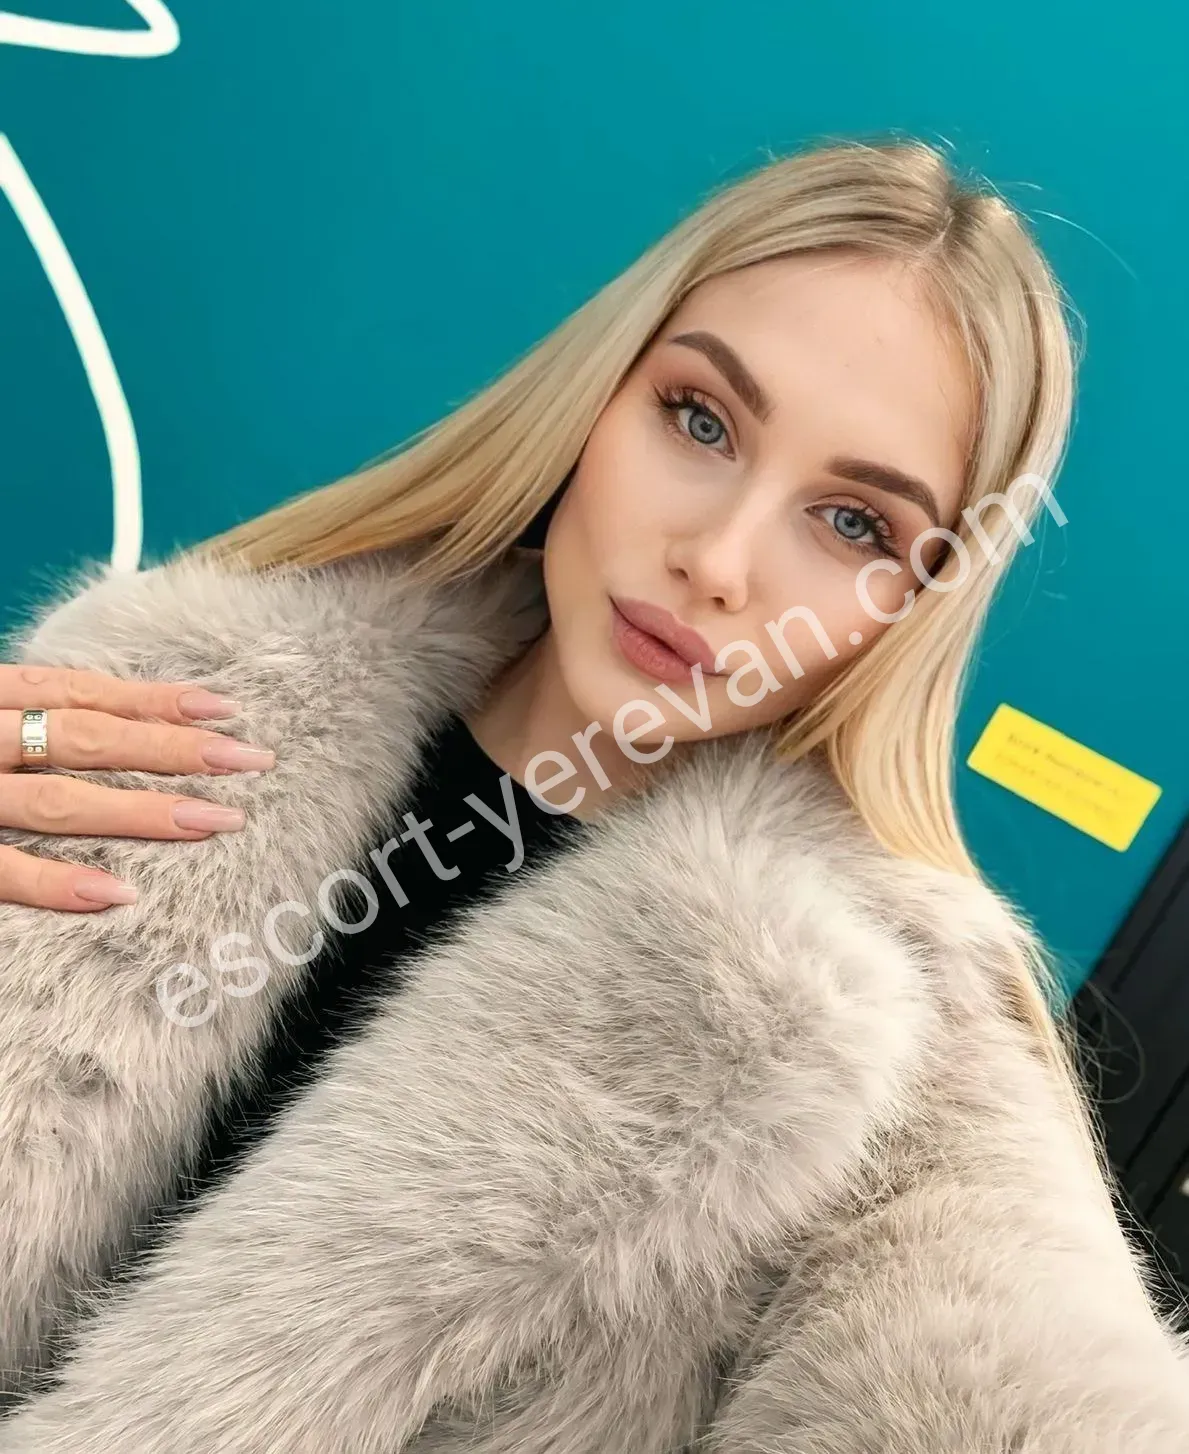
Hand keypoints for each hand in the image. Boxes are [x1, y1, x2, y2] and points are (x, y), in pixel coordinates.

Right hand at [0, 665, 275, 912]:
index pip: (82, 693)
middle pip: (88, 740)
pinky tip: (119, 892)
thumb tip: (116, 728)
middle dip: (174, 749)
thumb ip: (28, 722)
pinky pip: (3, 871)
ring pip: (58, 802)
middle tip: (251, 761)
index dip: (153, 700)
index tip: (225, 709)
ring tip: (215, 821)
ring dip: (140, 811)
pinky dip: (57, 883)